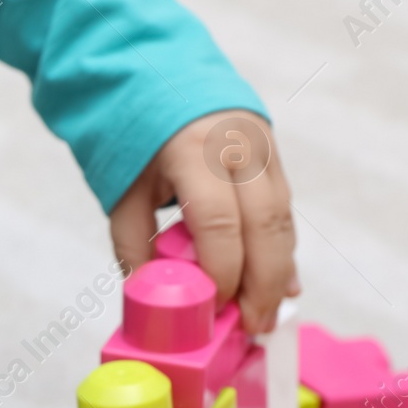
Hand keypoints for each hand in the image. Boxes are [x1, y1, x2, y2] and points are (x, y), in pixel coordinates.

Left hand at [110, 110, 299, 334]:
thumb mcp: (122, 191)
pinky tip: (279, 286)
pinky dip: (281, 252)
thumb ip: (134, 245)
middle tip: (255, 327)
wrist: (159, 80)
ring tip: (266, 316)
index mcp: (193, 151)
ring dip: (279, 273)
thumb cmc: (135, 142)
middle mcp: (239, 146)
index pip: (218, 222)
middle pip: (265, 225)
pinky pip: (284, 212)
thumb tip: (151, 300)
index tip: (214, 311)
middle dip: (263, 284)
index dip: (221, 272)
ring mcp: (264, 148)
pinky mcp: (276, 156)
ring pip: (283, 220)